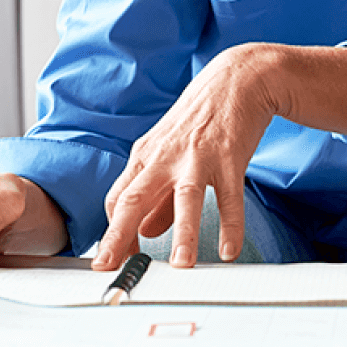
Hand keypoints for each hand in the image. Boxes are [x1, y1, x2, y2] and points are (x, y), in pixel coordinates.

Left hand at [93, 43, 278, 269]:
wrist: (235, 79)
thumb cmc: (199, 120)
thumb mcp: (169, 153)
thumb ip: (157, 196)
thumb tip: (143, 232)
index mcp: (145, 156)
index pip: (117, 198)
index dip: (113, 231)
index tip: (112, 260)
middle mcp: (165, 156)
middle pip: (134, 198)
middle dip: (119, 236)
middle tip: (110, 268)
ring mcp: (197, 156)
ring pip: (184, 198)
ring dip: (182, 233)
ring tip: (181, 266)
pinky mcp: (229, 156)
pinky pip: (230, 196)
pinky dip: (230, 224)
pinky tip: (229, 250)